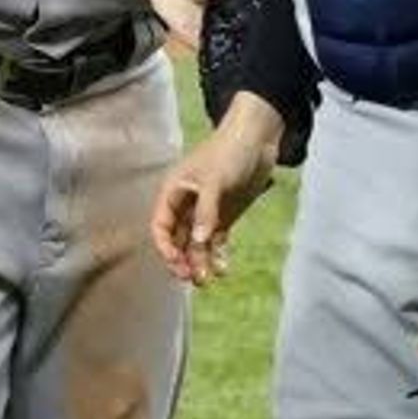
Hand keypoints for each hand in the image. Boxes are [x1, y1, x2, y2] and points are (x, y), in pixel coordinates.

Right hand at [151, 101, 284, 285]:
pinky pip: (215, 242)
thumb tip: (198, 243)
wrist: (257, 139)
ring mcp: (204, 213)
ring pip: (196, 245)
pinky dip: (217, 256)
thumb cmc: (229, 152)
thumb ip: (205, 212)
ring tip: (209, 279)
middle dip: (182, 260)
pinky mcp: (223, 217)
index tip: (176, 262)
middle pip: (177, 240)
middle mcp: (185, 206)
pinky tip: (223, 269)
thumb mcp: (215, 180)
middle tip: (193, 278)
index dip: (165, 247)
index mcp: (173, 193)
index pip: (160, 226)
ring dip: (200, 262)